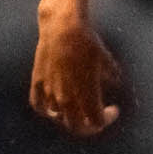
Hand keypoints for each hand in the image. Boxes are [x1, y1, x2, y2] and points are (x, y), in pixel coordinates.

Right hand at [29, 7, 124, 136]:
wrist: (62, 26)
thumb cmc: (87, 41)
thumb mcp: (106, 59)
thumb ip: (110, 75)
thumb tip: (115, 80)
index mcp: (86, 95)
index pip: (97, 122)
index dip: (107, 119)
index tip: (113, 109)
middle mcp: (67, 98)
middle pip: (77, 127)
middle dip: (88, 125)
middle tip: (95, 116)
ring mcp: (50, 91)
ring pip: (58, 118)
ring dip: (69, 116)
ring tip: (77, 109)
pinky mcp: (38, 82)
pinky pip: (38, 105)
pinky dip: (46, 110)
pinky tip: (53, 108)